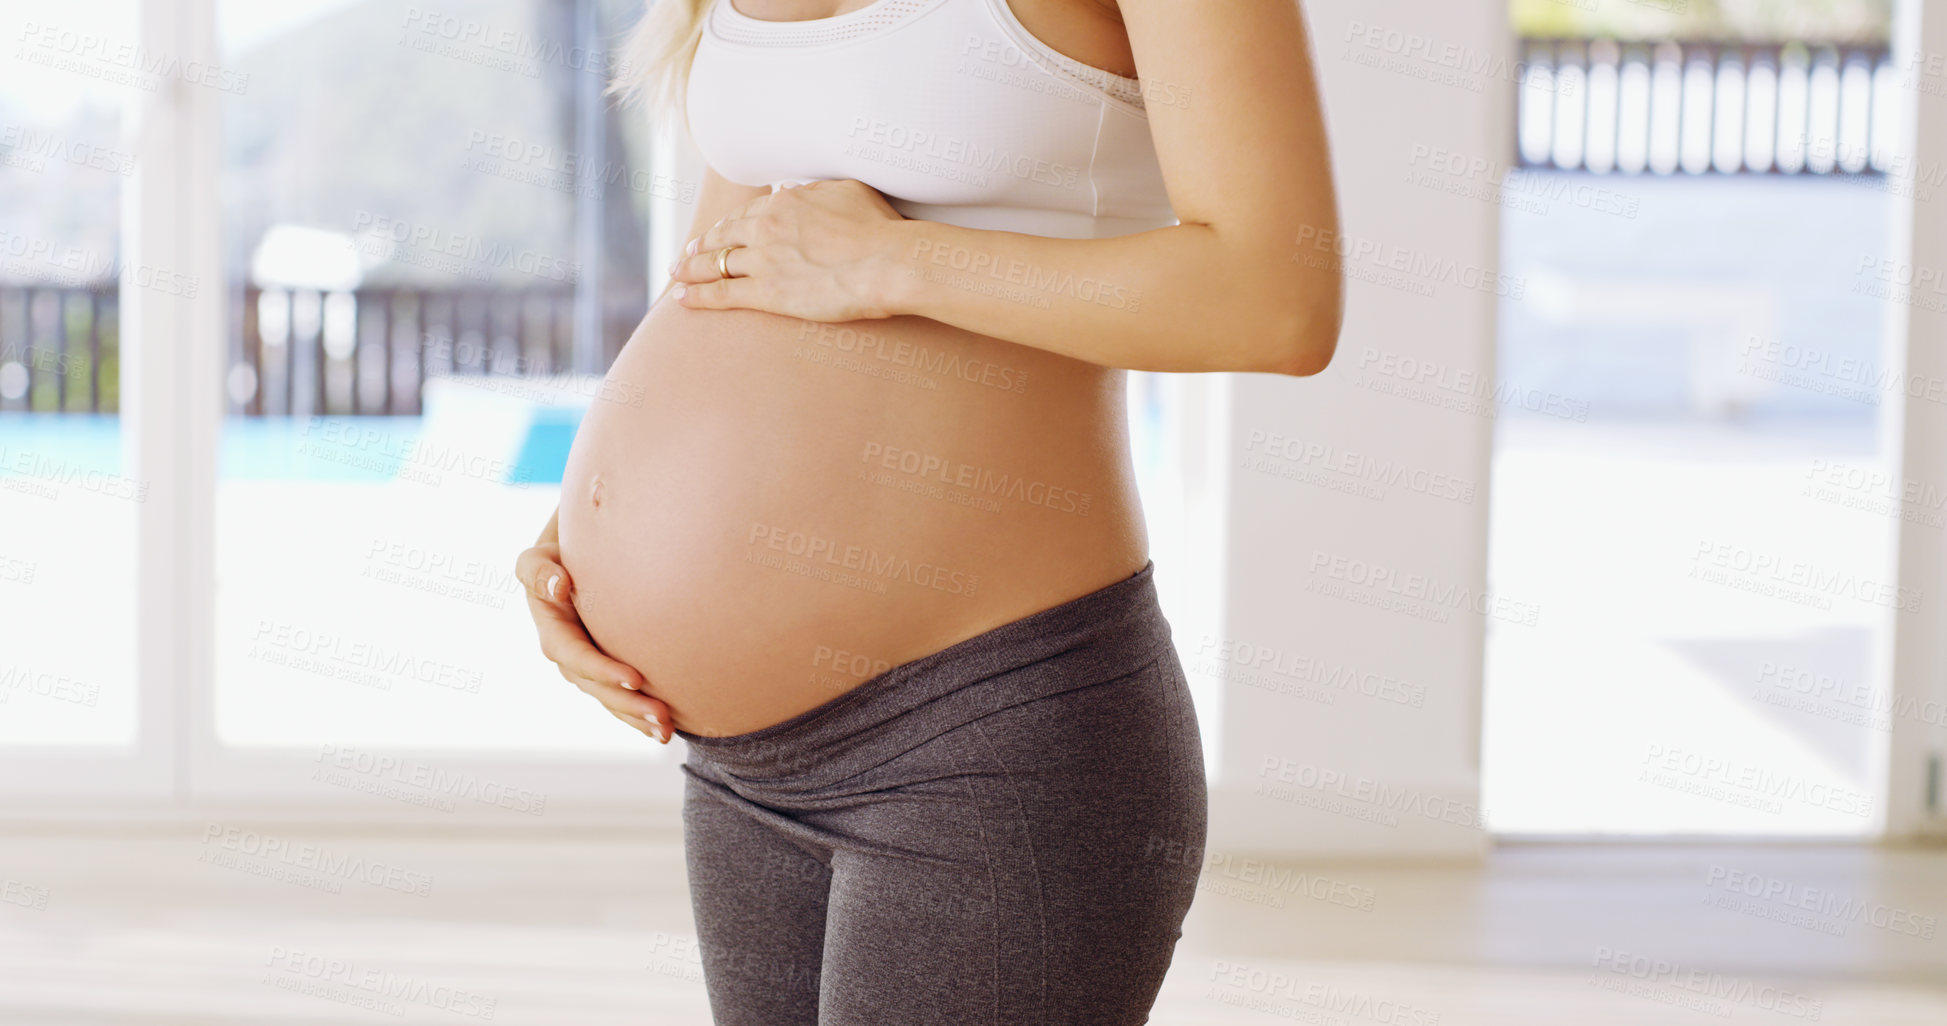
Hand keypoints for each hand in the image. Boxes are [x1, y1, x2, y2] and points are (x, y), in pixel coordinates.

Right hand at [516, 529, 672, 743]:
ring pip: (611, 698)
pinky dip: (639, 715)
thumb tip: (559, 587)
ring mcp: (586, 666)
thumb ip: (540, 571)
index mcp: (552, 632)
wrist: (577, 559)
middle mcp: (568, 656)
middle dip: (628, 704)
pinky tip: (664, 730)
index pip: (576, 656)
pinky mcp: (605, 669)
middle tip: (662, 715)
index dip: (602, 670)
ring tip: (666, 732)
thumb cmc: (560, 553)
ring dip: (637, 718)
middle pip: (597, 687)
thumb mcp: (539, 558)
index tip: (636, 678)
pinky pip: (620, 697)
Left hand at [666, 178, 907, 321]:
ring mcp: (763, 261)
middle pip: (722, 236)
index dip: (727, 225)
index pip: (746, 214)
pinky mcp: (766, 293)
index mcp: (784, 203)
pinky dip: (697, 296)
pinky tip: (682, 298)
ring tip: (677, 275)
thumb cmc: (878, 228)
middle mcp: (766, 228)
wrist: (886, 262)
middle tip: (687, 254)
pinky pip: (721, 293)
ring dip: (691, 269)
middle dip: (701, 245)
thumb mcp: (846, 191)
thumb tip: (791, 190)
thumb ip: (814, 191)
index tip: (717, 231)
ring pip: (715, 264)